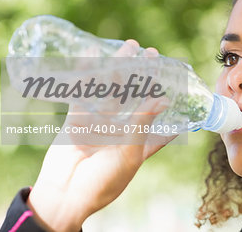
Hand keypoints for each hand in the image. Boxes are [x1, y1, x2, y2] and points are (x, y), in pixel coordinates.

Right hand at [27, 41, 176, 230]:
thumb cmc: (104, 181)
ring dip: (119, 67)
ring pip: (112, 89)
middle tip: (152, 53)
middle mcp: (121, 129)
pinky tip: (92, 54)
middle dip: (143, 75)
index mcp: (138, 141)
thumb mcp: (130, 153)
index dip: (164, 102)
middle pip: (135, 96)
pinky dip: (87, 73)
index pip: (155, 117)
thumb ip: (143, 124)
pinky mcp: (78, 118)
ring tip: (129, 46)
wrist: (66, 195)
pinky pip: (84, 92)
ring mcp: (100, 122)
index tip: (175, 84)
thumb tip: (163, 99)